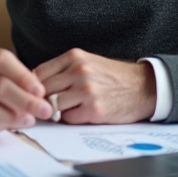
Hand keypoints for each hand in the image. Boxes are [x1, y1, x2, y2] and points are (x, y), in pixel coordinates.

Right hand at [0, 47, 53, 136]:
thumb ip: (18, 79)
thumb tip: (40, 97)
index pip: (1, 60)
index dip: (23, 76)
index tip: (41, 91)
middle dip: (26, 101)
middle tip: (45, 111)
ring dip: (14, 117)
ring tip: (30, 119)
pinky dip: (0, 128)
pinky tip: (12, 125)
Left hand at [35, 49, 155, 123]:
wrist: (143, 87)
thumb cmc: (112, 77)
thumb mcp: (87, 63)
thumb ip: (63, 70)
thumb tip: (34, 85)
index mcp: (75, 57)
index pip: (38, 73)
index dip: (33, 87)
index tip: (35, 95)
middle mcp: (79, 71)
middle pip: (42, 90)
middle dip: (41, 101)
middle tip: (44, 107)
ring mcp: (86, 91)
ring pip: (52, 105)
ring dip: (56, 111)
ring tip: (66, 109)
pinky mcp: (94, 110)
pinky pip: (68, 119)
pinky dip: (71, 119)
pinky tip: (82, 114)